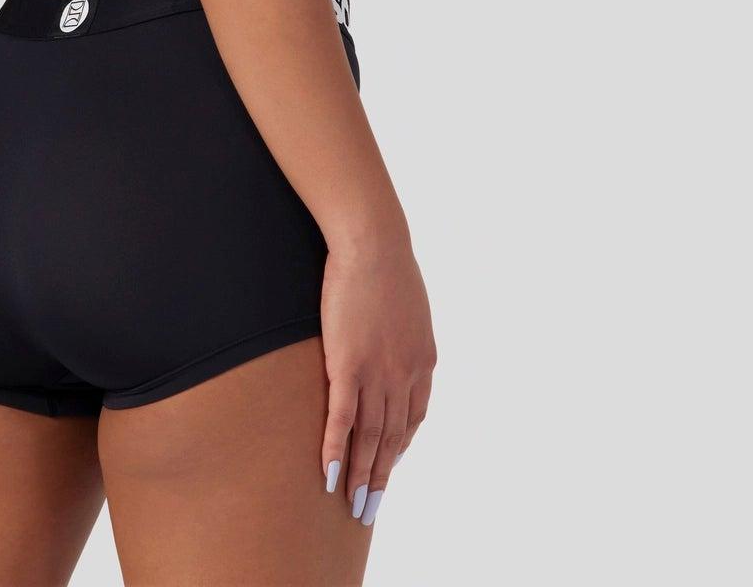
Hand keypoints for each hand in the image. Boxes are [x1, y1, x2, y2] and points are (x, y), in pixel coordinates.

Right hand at [319, 233, 436, 524]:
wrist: (373, 243)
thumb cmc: (387, 262)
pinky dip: (336, 451)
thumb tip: (396, 332)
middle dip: (381, 476)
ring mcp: (377, 372)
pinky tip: (330, 475)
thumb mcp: (409, 303)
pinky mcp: (347, 365)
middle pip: (392, 437)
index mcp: (423, 360)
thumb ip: (404, 329)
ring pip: (369, 437)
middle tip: (370, 508)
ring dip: (361, 475)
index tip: (388, 464)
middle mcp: (405, 374)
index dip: (399, 446)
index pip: (413, 417)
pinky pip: (342, 419)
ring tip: (353, 505)